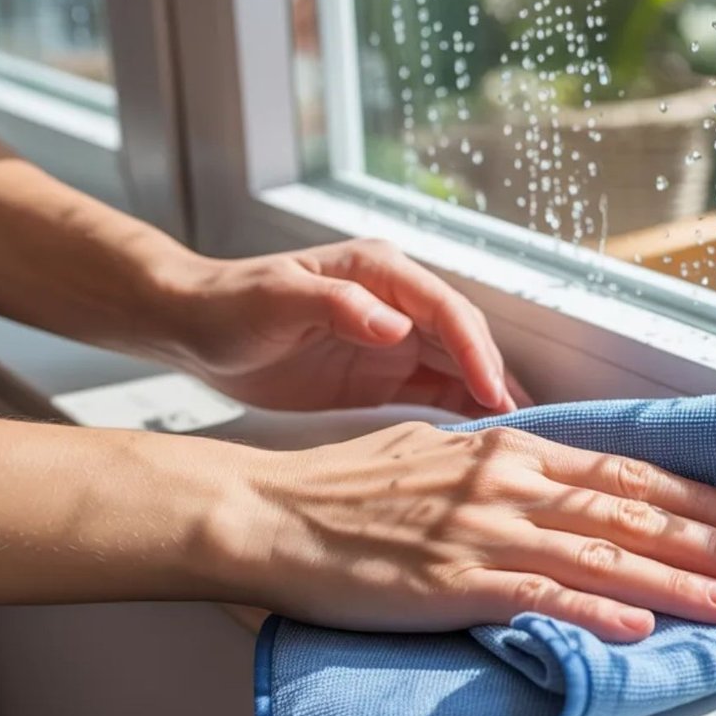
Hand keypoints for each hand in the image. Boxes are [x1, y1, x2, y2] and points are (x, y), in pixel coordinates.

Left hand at [159, 239, 529, 414]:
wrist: (195, 329)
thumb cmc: (229, 305)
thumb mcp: (276, 300)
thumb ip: (338, 305)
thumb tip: (397, 325)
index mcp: (380, 271)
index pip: (447, 310)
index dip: (476, 351)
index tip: (493, 392)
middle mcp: (399, 302)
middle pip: (465, 340)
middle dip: (495, 380)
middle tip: (520, 427)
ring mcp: (395, 339)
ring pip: (459, 368)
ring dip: (488, 399)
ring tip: (516, 440)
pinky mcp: (385, 374)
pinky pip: (435, 394)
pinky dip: (461, 415)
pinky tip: (478, 443)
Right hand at [219, 422, 715, 641]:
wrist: (271, 511)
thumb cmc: (347, 485)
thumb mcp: (437, 450)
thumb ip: (499, 462)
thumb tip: (546, 472)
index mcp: (509, 451)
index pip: (623, 472)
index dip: (694, 495)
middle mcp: (509, 483)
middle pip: (633, 512)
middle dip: (714, 540)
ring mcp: (484, 531)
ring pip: (604, 555)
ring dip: (680, 580)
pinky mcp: (454, 580)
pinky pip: (540, 597)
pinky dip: (596, 610)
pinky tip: (642, 624)